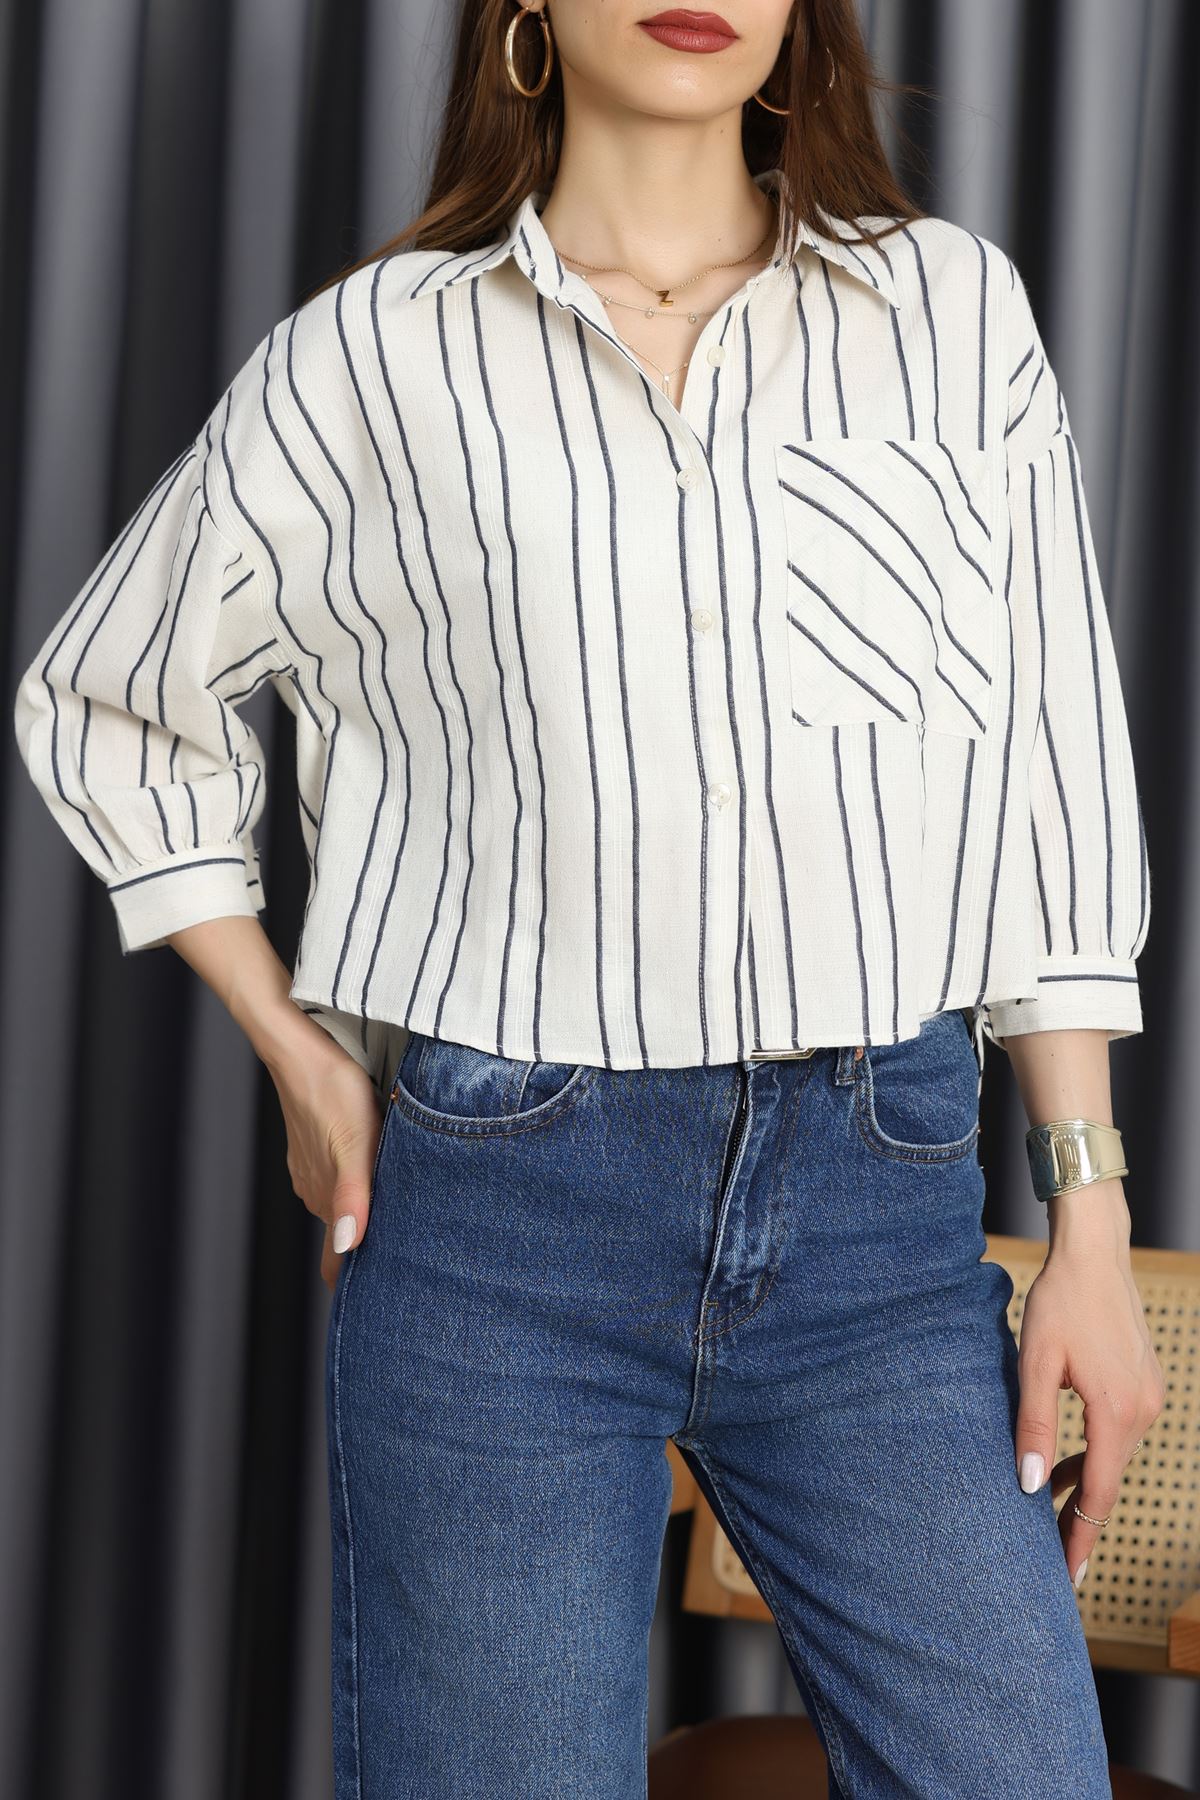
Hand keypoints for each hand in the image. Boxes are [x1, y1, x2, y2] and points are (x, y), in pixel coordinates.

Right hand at [266, 1028, 384, 1290]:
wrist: (301, 1050)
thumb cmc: (334, 1091)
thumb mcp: (356, 1143)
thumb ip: (353, 1196)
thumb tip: (347, 1247)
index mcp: (327, 1197)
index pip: (338, 1257)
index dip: (358, 1282)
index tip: (382, 1307)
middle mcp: (317, 1190)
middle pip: (344, 1235)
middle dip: (370, 1253)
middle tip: (409, 1275)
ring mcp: (314, 1169)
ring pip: (343, 1206)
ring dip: (367, 1219)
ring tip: (404, 1232)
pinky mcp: (317, 1147)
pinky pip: (340, 1179)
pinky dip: (358, 1190)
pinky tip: (379, 1182)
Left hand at [1014, 1219, 1164, 1586]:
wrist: (1095, 1253)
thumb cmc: (1060, 1302)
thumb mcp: (1035, 1363)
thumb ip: (1034, 1425)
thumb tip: (1031, 1485)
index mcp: (1117, 1412)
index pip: (1099, 1495)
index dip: (1081, 1538)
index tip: (1066, 1577)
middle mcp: (1143, 1412)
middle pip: (1111, 1483)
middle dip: (1082, 1521)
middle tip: (1052, 1560)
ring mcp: (1149, 1398)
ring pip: (1114, 1458)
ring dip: (1086, 1485)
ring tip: (1051, 1515)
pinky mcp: (1144, 1385)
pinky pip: (1118, 1434)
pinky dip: (1095, 1453)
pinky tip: (1068, 1462)